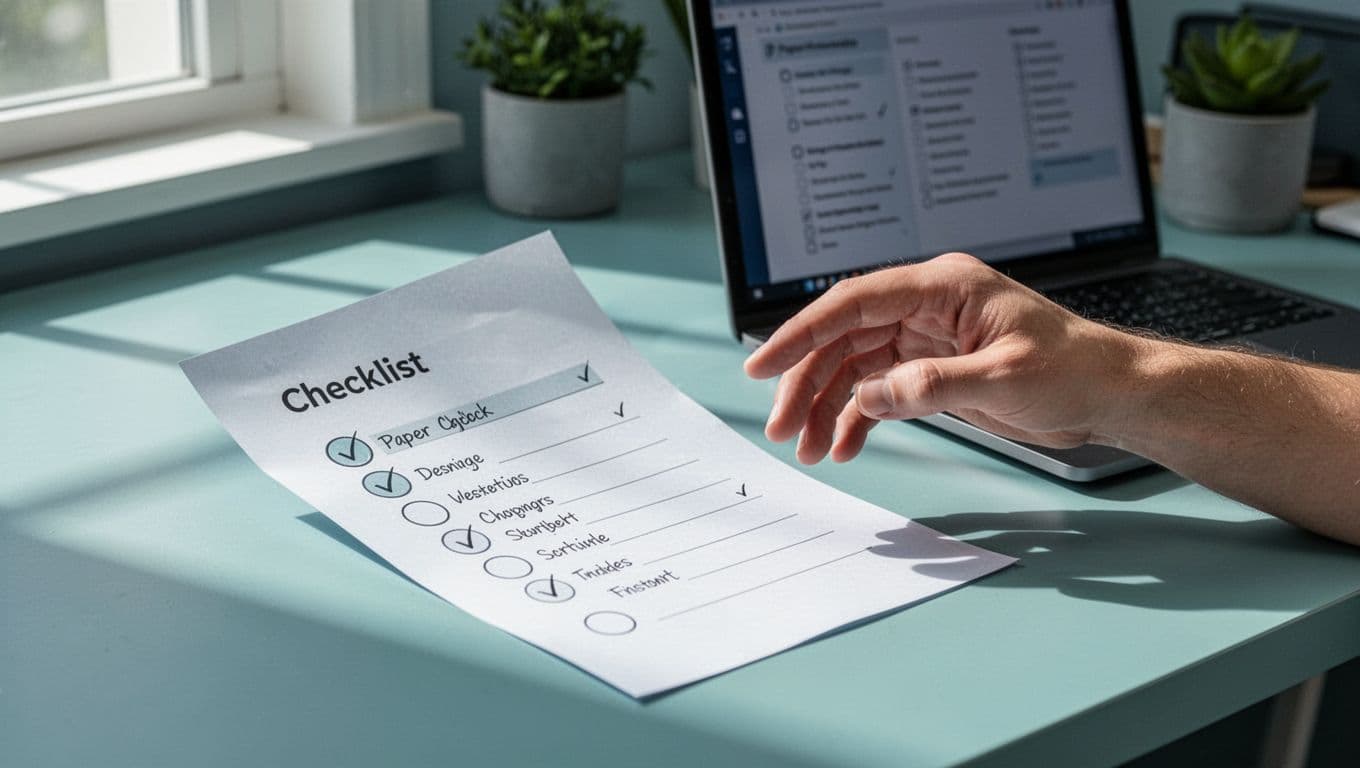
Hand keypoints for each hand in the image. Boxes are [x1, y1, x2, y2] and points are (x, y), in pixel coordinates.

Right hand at [743, 253, 1147, 463]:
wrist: (1110, 394)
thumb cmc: (1074, 370)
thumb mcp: (1006, 378)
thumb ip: (935, 385)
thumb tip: (872, 395)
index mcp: (942, 287)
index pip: (854, 302)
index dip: (801, 331)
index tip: (764, 364)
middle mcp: (926, 307)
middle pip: (843, 338)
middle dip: (806, 382)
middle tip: (782, 427)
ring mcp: (926, 337)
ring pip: (853, 366)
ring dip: (826, 406)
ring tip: (808, 447)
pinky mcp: (931, 368)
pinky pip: (878, 389)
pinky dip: (857, 418)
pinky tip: (843, 447)